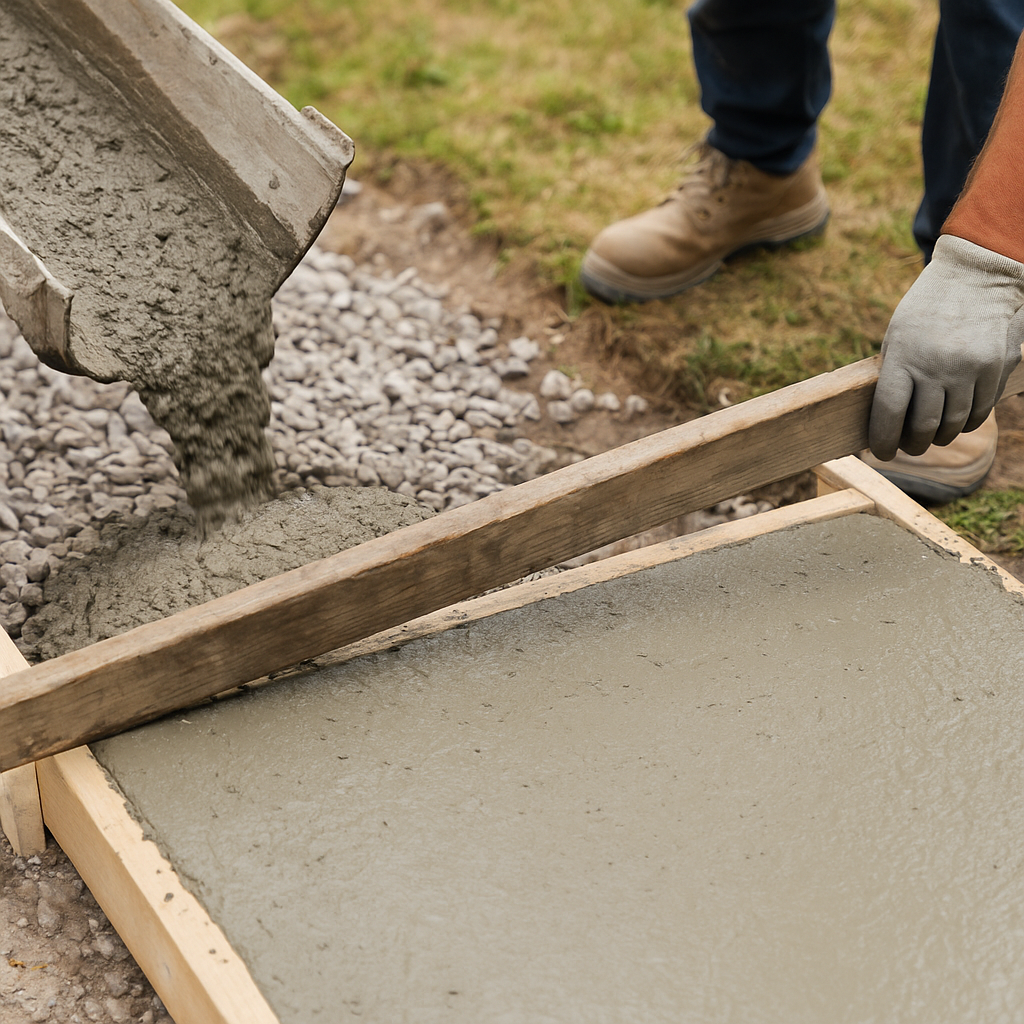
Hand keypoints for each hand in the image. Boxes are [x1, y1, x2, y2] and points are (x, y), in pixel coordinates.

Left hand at [868, 234, 1023, 460]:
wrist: (974, 278)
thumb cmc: (925, 311)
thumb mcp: (896, 337)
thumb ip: (893, 375)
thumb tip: (885, 419)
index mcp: (903, 356)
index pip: (889, 412)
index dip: (882, 440)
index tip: (881, 452)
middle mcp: (937, 365)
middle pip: (924, 426)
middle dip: (913, 445)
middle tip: (908, 447)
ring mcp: (969, 368)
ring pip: (954, 424)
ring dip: (939, 438)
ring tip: (930, 438)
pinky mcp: (995, 368)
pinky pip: (980, 411)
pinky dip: (966, 424)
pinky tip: (955, 422)